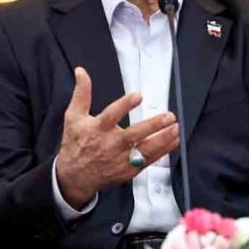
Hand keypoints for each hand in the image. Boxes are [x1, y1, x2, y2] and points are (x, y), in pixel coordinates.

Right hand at [55, 67, 179, 208]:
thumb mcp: (73, 116)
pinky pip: (149, 160)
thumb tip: (81, 71)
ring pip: (145, 149)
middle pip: (134, 134)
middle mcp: (110, 144)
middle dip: (153, 125)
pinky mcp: (128, 170)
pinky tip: (173, 140)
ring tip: (175, 128)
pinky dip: (163, 150)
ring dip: (162, 139)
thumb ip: (81, 93)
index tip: (138, 96)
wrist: (75, 176)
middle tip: (169, 116)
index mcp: (97, 129)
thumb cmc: (76, 144)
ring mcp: (120, 159)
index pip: (112, 115)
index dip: (124, 105)